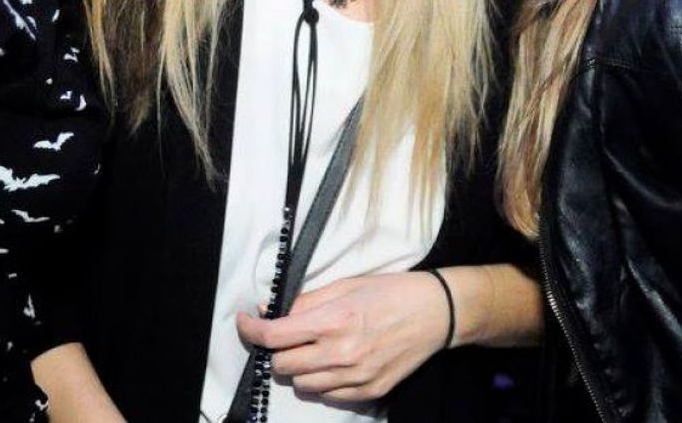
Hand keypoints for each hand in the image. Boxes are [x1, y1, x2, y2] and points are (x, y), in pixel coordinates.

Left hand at [235, 272, 448, 403]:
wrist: (436, 313)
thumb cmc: (392, 292)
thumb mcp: (346, 284)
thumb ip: (306, 301)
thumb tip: (272, 312)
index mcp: (334, 320)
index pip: (275, 335)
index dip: (251, 330)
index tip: (245, 323)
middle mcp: (342, 353)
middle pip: (282, 365)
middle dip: (276, 349)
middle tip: (286, 335)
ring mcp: (356, 377)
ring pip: (302, 385)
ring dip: (299, 368)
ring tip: (313, 349)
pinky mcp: (369, 392)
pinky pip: (328, 396)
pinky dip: (323, 382)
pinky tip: (334, 363)